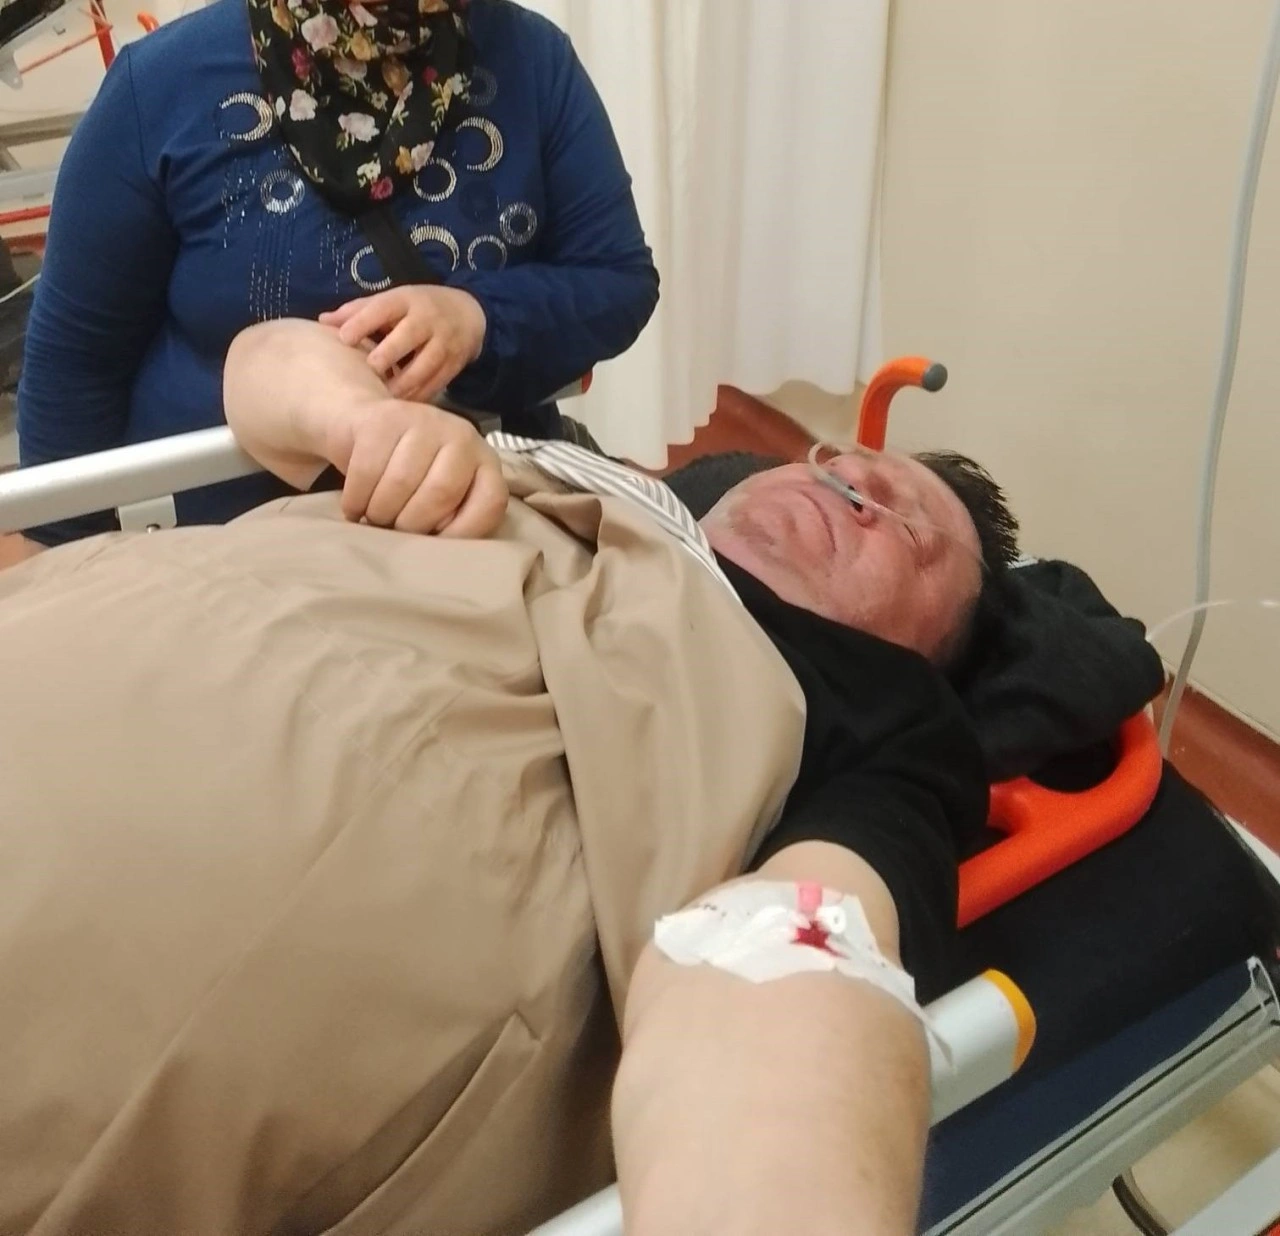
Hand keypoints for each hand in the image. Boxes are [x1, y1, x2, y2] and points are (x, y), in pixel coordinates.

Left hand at [319, 286, 486, 401]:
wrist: (469, 313)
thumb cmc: (417, 308)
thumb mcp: (393, 301)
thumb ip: (359, 311)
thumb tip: (323, 321)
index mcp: (407, 300)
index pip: (383, 308)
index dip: (363, 322)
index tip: (345, 339)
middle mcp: (428, 319)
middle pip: (409, 335)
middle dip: (389, 353)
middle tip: (371, 370)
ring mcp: (445, 342)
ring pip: (426, 364)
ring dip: (404, 383)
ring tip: (384, 398)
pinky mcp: (456, 363)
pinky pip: (437, 383)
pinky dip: (419, 396)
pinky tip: (402, 408)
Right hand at [328, 400, 507, 537]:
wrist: (364, 427)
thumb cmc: (407, 477)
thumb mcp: (439, 499)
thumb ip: (450, 519)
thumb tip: (439, 555)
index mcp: (484, 463)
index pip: (490, 502)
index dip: (464, 532)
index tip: (434, 546)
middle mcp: (462, 436)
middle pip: (441, 492)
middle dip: (411, 524)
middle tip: (394, 531)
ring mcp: (424, 421)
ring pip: (401, 482)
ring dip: (380, 513)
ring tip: (374, 519)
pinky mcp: (383, 418)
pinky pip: (368, 470)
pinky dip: (356, 498)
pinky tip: (354, 507)